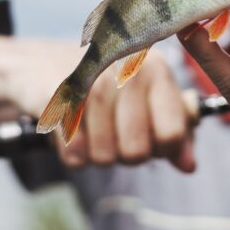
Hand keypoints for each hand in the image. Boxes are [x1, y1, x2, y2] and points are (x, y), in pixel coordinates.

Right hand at [55, 50, 196, 173]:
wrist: (40, 64)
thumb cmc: (104, 86)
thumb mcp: (145, 100)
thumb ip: (173, 131)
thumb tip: (189, 165)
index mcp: (156, 69)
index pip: (173, 134)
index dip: (160, 149)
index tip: (147, 137)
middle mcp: (127, 69)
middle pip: (137, 152)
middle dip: (122, 153)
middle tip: (112, 132)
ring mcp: (91, 79)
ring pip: (104, 156)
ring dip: (95, 153)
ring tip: (90, 127)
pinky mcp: (57, 95)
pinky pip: (74, 153)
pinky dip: (71, 152)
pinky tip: (70, 129)